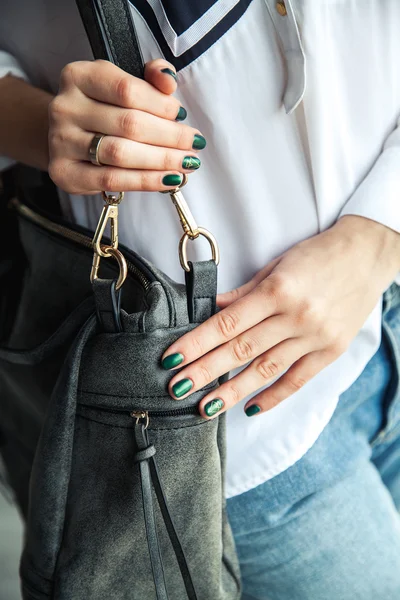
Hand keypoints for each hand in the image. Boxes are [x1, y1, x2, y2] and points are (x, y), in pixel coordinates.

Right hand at [48, 59, 204, 193]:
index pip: (127, 90)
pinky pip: (113, 180)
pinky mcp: (65, 173)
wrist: (67, 137)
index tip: (182, 116)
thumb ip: (150, 77)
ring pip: (122, 154)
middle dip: (169, 137)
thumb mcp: (123, 84)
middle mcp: (65, 108)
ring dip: (162, 160)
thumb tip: (169, 81)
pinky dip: (146, 181)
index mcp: (78, 76)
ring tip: (187, 163)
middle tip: (194, 144)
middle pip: (128, 124)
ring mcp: (61, 142)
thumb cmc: (103, 109)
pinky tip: (169, 179)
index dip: (161, 105)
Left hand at [161, 216, 399, 417]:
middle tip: (176, 388)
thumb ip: (245, 292)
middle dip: (205, 372)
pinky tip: (251, 408)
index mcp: (278, 291)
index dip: (197, 342)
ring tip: (206, 407)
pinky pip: (297, 379)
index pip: (227, 323)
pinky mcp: (330, 351)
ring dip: (232, 391)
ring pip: (265, 370)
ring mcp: (314, 337)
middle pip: (241, 350)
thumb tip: (212, 309)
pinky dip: (273, 396)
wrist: (366, 256)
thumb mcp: (277, 265)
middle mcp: (296, 317)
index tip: (172, 358)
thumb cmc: (318, 255)